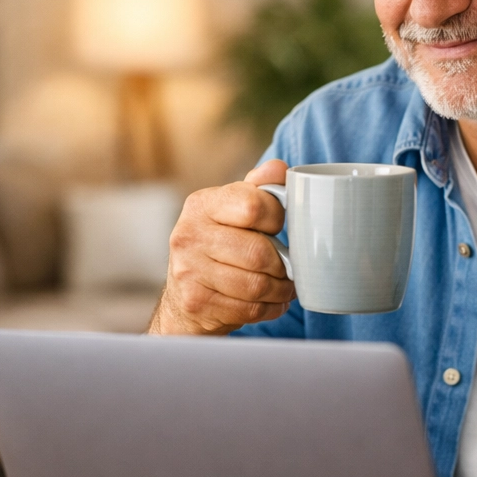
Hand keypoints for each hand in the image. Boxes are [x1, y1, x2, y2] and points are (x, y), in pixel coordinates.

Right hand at [149, 159, 295, 334]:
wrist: (185, 297)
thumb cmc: (220, 246)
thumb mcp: (234, 211)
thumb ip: (258, 189)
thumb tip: (279, 168)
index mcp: (202, 204)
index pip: (253, 206)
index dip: (278, 219)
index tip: (280, 228)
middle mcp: (188, 234)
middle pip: (258, 252)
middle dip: (283, 264)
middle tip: (291, 268)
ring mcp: (188, 270)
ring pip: (257, 284)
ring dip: (281, 289)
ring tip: (285, 286)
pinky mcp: (196, 302)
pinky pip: (249, 308)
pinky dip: (271, 308)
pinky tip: (272, 302)